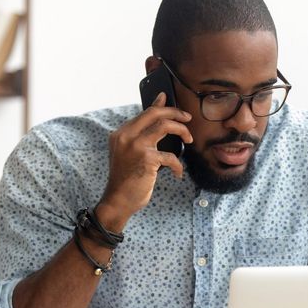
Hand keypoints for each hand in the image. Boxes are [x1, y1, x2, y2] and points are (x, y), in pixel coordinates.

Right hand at [97, 92, 192, 230]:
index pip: (145, 113)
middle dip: (175, 112)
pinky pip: (170, 156)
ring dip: (182, 131)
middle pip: (154, 113)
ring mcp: (135, 146)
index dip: (163, 107)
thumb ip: (142, 134)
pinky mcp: (146, 159)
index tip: (176, 108)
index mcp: (121, 133)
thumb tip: (158, 107)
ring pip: (164, 126)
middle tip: (188, 118)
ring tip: (188, 139)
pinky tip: (177, 172)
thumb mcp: (130, 152)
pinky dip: (177, 165)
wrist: (118, 200)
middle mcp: (126, 136)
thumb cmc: (127, 178)